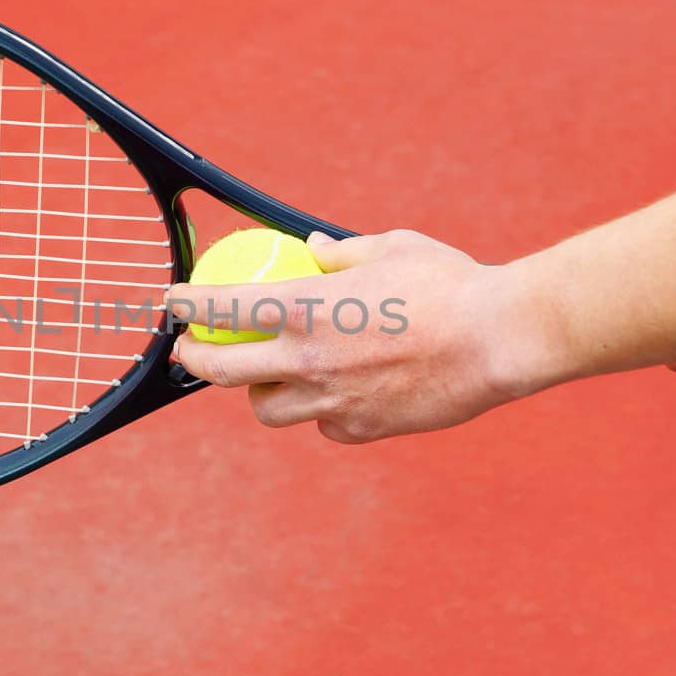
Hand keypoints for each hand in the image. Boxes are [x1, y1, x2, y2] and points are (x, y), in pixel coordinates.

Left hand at [166, 229, 553, 442]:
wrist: (501, 340)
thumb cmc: (449, 285)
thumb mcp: (389, 249)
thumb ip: (340, 253)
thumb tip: (312, 246)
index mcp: (305, 308)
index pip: (220, 309)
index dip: (186, 306)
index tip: (174, 302)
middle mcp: (307, 360)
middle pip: (222, 372)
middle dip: (196, 360)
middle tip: (195, 350)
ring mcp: (332, 402)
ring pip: (268, 409)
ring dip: (260, 391)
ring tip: (272, 373)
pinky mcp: (361, 429)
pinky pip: (323, 426)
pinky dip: (320, 411)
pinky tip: (338, 391)